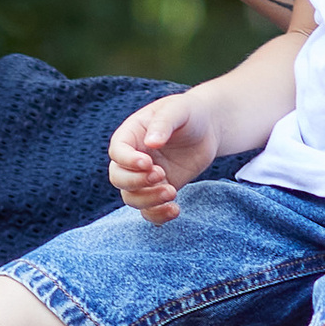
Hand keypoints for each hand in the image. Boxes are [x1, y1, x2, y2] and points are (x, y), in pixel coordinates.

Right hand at [108, 90, 218, 222]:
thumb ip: (163, 123)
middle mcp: (132, 159)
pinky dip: (158, 216)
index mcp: (130, 135)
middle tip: (161, 174)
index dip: (128, 161)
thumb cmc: (188, 113)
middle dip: (137, 182)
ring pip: (132, 198)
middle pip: (118, 178)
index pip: (117, 152)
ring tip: (172, 191)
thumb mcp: (177, 109)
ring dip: (149, 200)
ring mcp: (145, 178)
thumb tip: (151, 143)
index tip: (148, 163)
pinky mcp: (159, 191)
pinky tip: (175, 210)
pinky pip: (150, 211)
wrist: (207, 128)